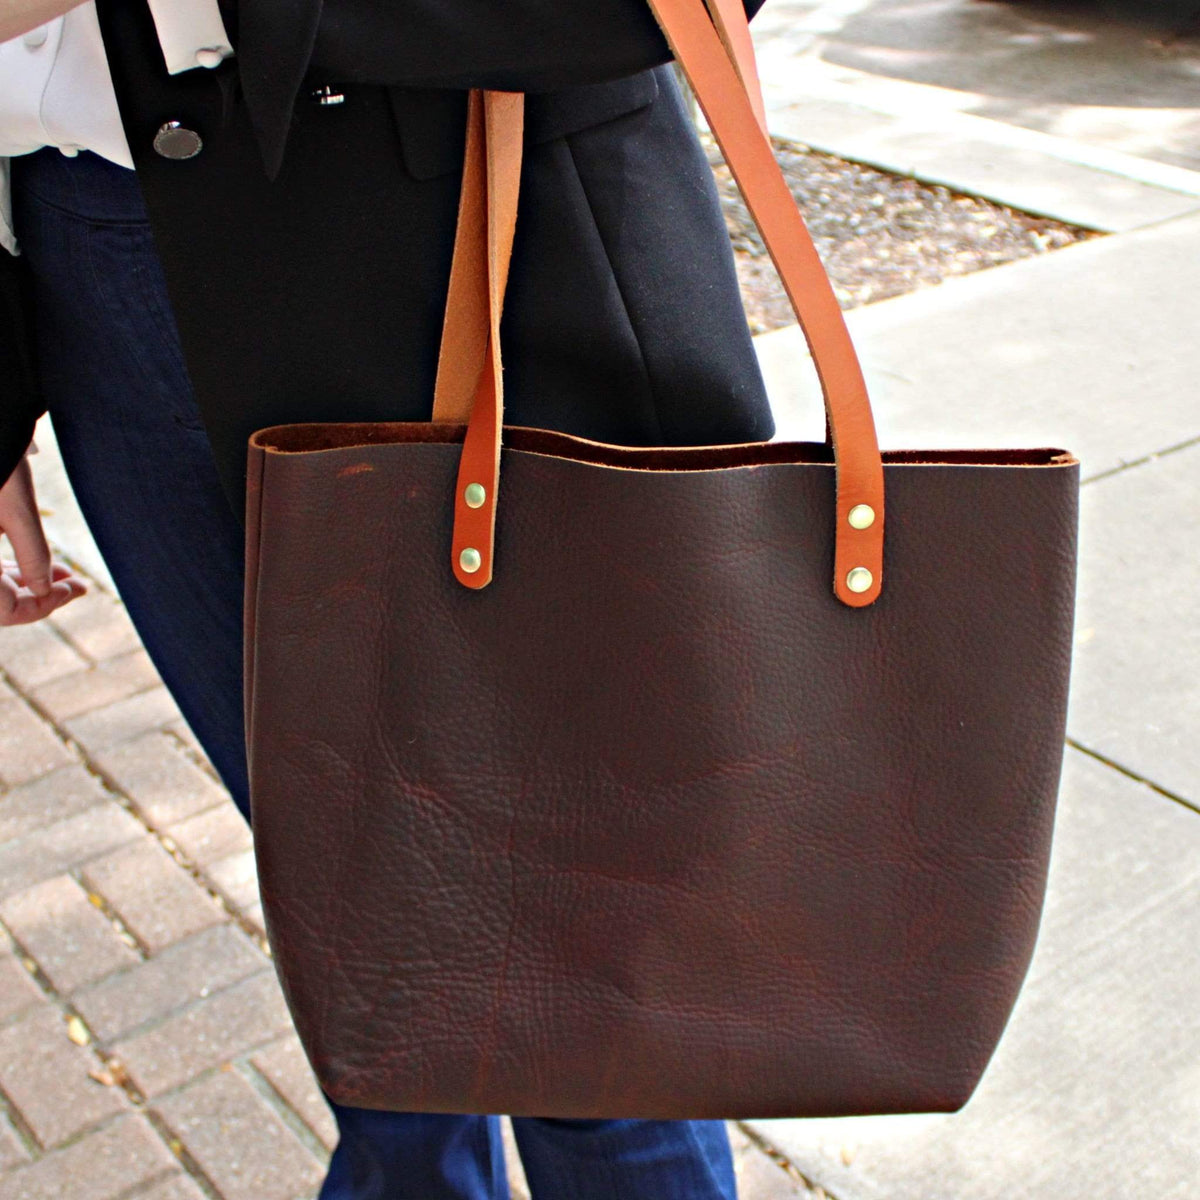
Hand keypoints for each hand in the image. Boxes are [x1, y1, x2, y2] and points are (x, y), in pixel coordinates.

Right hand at [0, 450, 86, 625]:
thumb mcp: (16, 508)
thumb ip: (32, 553)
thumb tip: (46, 592)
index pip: (2, 610)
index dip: (39, 608)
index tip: (74, 590)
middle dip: (38, 597)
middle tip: (78, 587)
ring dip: (29, 585)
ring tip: (70, 578)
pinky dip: (14, 571)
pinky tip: (50, 568)